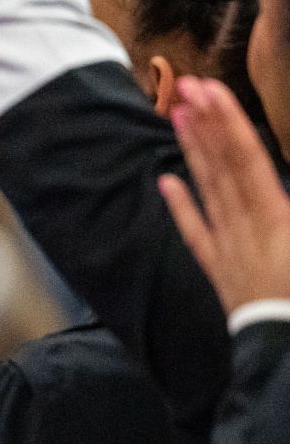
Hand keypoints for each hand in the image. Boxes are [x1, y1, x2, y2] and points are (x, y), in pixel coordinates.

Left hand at [159, 76, 289, 314]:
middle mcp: (249, 229)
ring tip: (179, 116)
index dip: (228, 124)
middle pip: (224, 168)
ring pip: (210, 192)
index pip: (247, 161)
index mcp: (279, 221)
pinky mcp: (224, 273)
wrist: (287, 357)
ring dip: (194, 152)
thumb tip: (265, 174)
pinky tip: (167, 181)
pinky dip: (183, 207)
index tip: (210, 91)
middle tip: (187, 85)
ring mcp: (232, 250)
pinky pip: (199, 235)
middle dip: (208, 125)